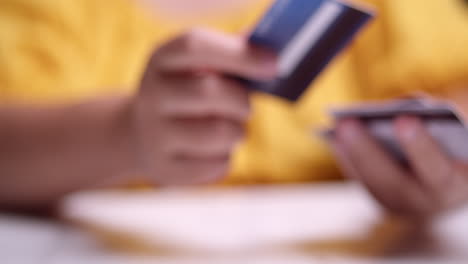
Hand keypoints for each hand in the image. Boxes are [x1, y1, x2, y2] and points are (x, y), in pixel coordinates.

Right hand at [130, 28, 276, 184]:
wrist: (143, 135)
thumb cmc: (189, 95)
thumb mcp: (200, 69)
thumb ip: (233, 56)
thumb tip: (272, 52)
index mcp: (162, 59)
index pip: (195, 46)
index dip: (239, 54)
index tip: (273, 64)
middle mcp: (151, 94)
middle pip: (209, 92)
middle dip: (241, 101)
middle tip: (246, 108)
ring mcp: (154, 134)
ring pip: (219, 133)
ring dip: (237, 132)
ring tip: (229, 129)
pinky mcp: (165, 169)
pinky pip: (217, 165)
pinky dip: (225, 157)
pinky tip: (211, 151)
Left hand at [331, 117, 467, 217]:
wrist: (453, 181)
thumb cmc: (454, 145)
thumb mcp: (454, 132)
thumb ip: (431, 118)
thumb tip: (389, 110)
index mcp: (457, 185)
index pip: (437, 169)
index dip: (421, 145)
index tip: (404, 119)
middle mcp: (429, 203)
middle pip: (393, 181)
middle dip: (368, 150)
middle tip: (348, 124)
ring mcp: (405, 207)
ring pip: (374, 184)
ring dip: (353, 154)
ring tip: (340, 127)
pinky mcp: (385, 203)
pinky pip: (363, 182)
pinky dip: (349, 160)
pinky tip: (336, 138)